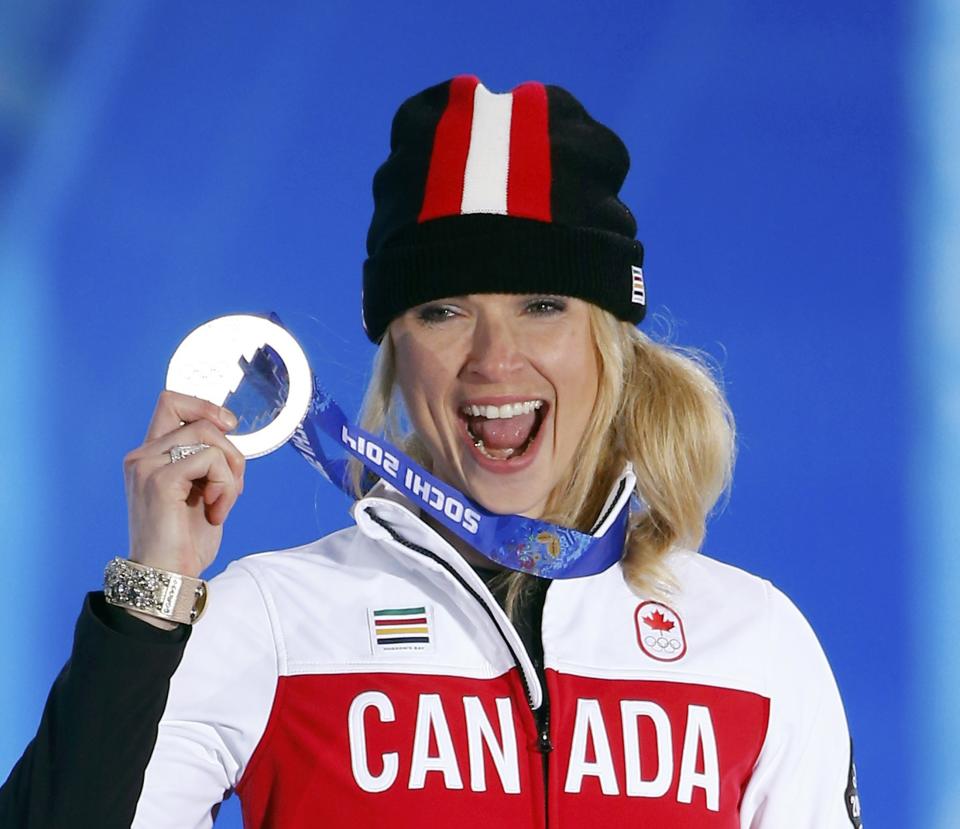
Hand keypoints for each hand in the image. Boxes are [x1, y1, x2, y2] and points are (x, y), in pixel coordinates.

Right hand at [123, 391, 245, 585]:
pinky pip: (210, 459)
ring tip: (221, 502)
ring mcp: (147, 466)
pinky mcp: (160, 480)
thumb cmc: (184, 540)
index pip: (171, 402)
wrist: (169, 577)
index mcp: (150, 455)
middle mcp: (142, 456)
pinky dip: (225, 485)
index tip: (229, 427)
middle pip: (200, 420)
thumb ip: (204, 460)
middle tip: (231, 486)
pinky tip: (215, 511)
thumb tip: (227, 432)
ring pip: (208, 436)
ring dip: (230, 471)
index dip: (205, 406)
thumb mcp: (199, 490)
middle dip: (231, 451)